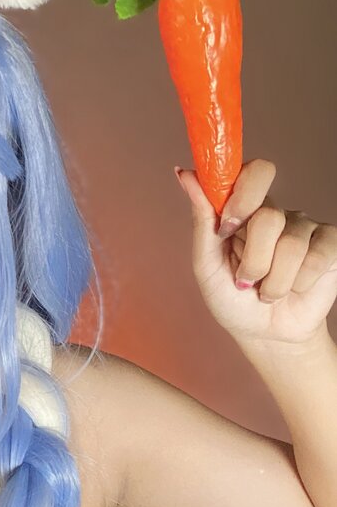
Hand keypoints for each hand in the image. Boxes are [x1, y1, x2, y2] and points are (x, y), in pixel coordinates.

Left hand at [175, 159, 336, 347]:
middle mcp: (278, 214)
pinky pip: (318, 257)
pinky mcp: (330, 245)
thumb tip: (184, 174)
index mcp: (246, 210)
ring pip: (291, 244)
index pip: (255, 172)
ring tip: (267, 292)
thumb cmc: (233, 299)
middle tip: (245, 279)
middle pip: (268, 215)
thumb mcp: (207, 266)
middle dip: (253, 259)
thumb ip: (202, 221)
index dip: (243, 196)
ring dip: (273, 281)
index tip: (228, 227)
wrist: (264, 334)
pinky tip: (294, 289)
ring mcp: (305, 228)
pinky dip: (298, 283)